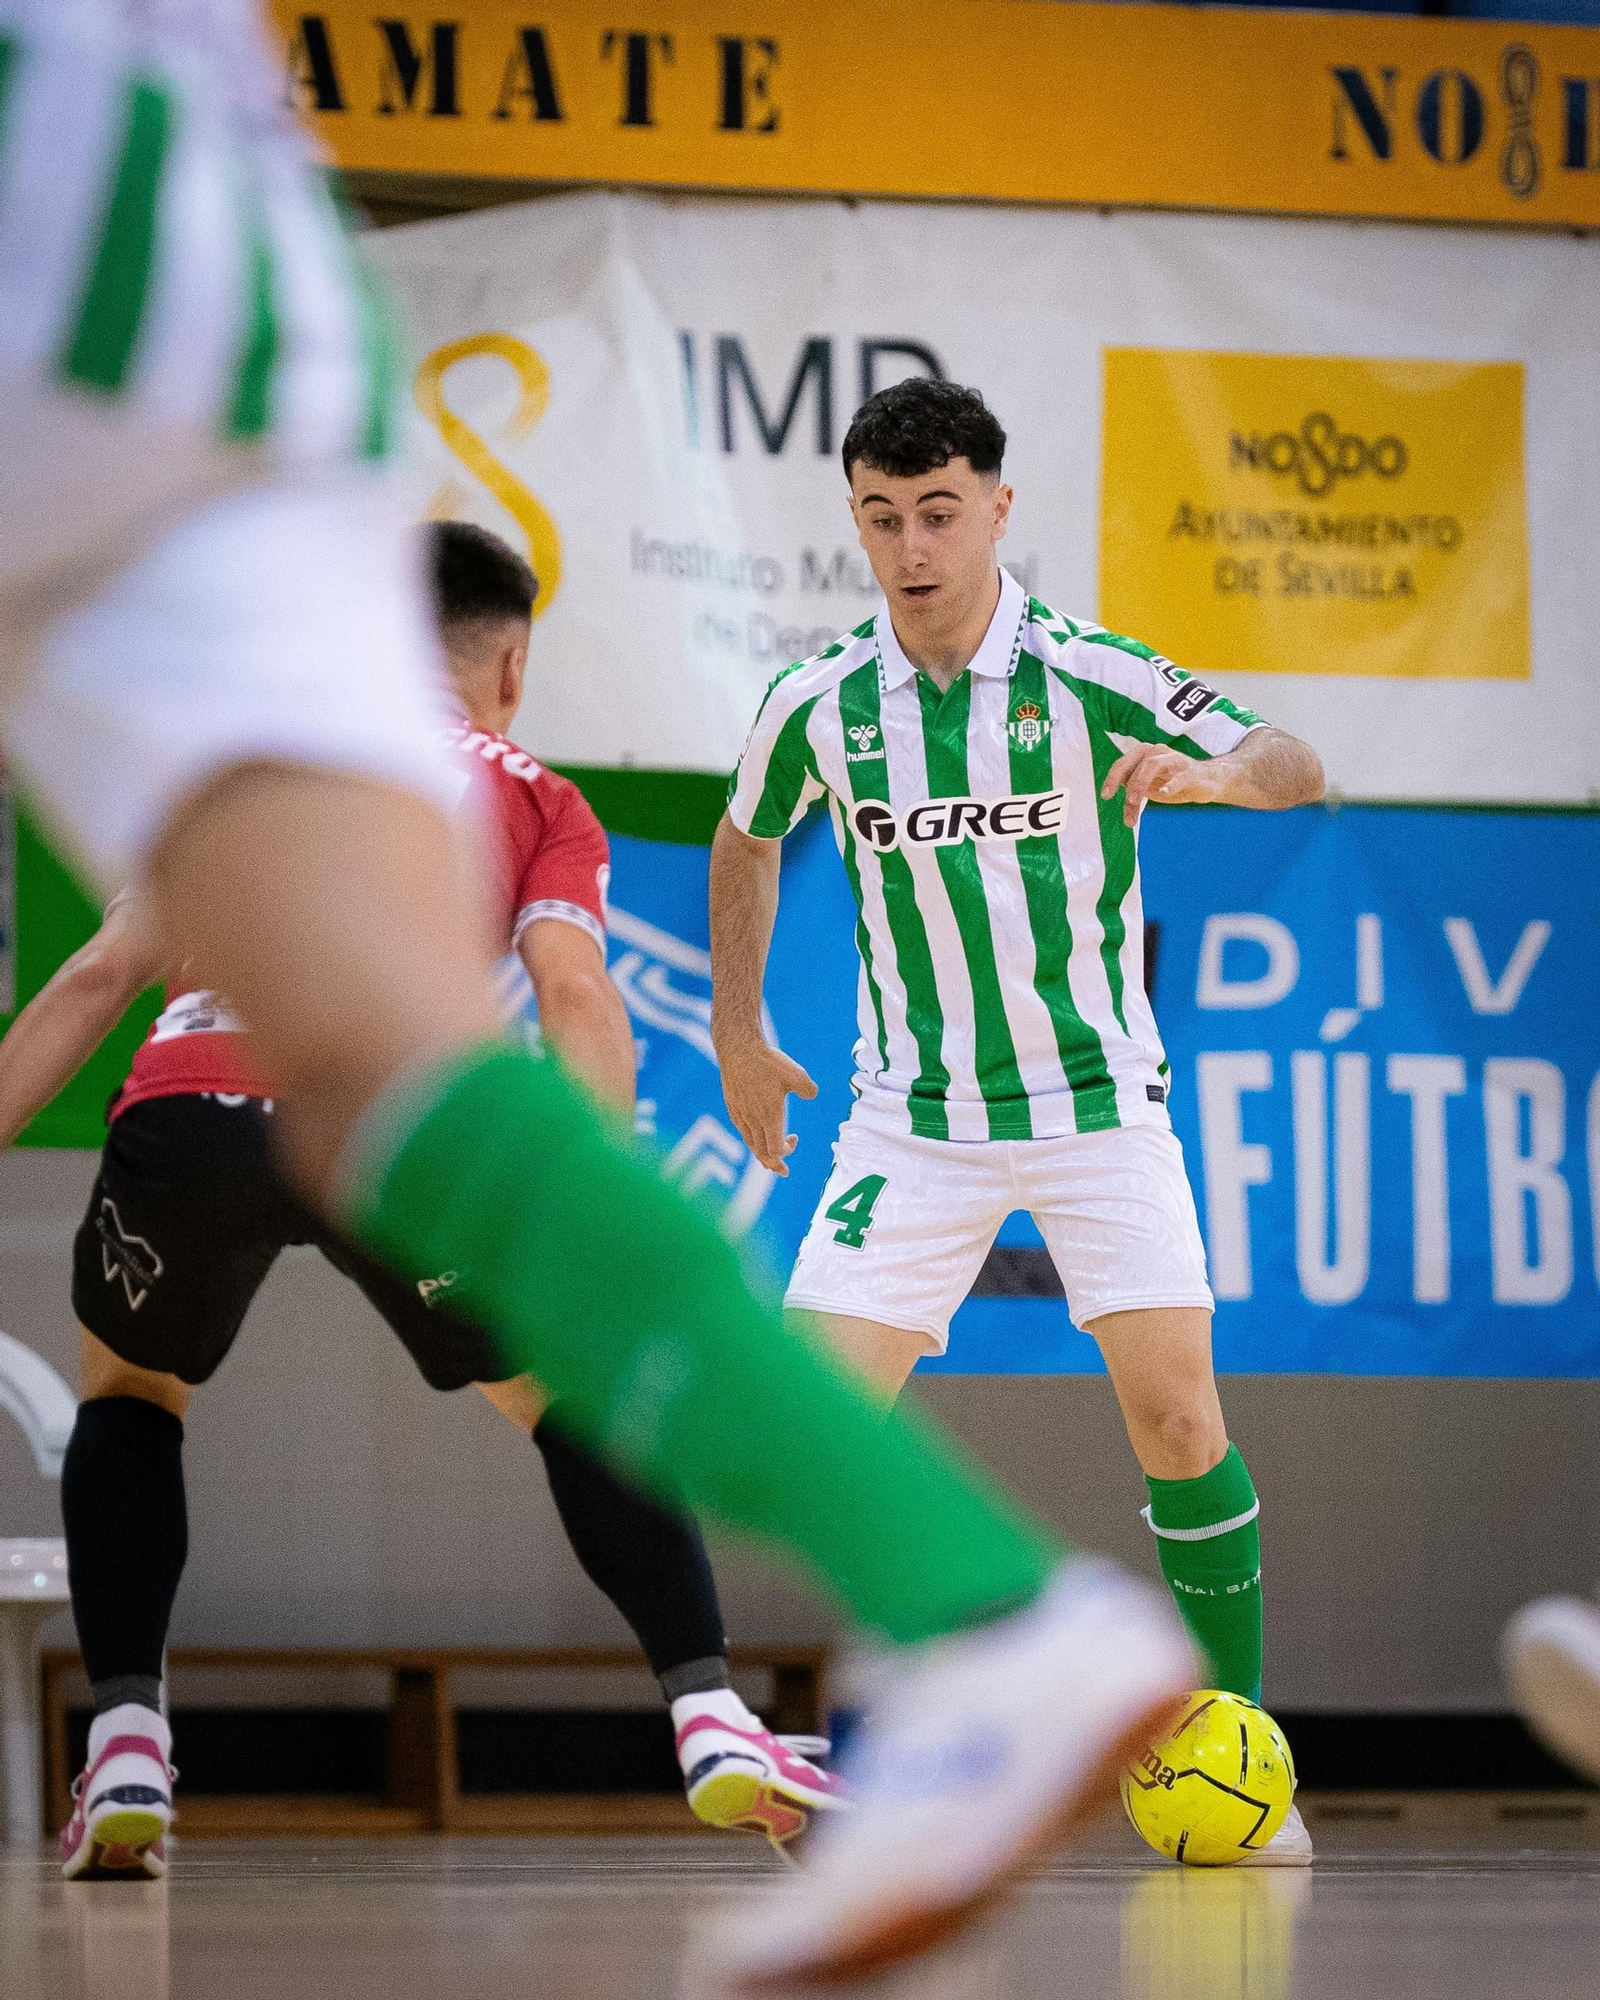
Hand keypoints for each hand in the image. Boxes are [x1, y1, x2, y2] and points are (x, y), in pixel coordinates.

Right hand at [716, 1034, 817, 1175]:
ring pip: (750, 1143)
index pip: (775, 1149)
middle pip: (761, 1153)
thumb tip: (812, 1096)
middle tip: (783, 1171)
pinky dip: (751, 1140)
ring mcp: (740, 1114)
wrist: (738, 1048)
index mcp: (769, 1116)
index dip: (786, 1152)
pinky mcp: (732, 1106)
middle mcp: (752, 1119)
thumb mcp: (796, 1074)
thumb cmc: (767, 1062)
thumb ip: (808, 1090)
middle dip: (773, 1164)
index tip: (794, 1139)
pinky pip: (742, 1131)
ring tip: (769, 1159)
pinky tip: (756, 1135)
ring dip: (761, 1154)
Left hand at [1100, 742, 1222, 828]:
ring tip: (1134, 800)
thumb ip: (1130, 786)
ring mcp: (1175, 760)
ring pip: (1152, 765)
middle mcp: (1158, 752)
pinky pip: (1179, 777)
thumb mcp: (1148, 785)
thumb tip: (1108, 792)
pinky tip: (1164, 793)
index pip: (1123, 764)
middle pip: (1137, 764)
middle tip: (1124, 802)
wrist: (1206, 782)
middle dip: (1127, 784)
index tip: (1105, 796)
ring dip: (1140, 783)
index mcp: (1144, 754)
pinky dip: (1170, 785)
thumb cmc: (1173, 780)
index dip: (1112, 778)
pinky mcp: (1190, 772)